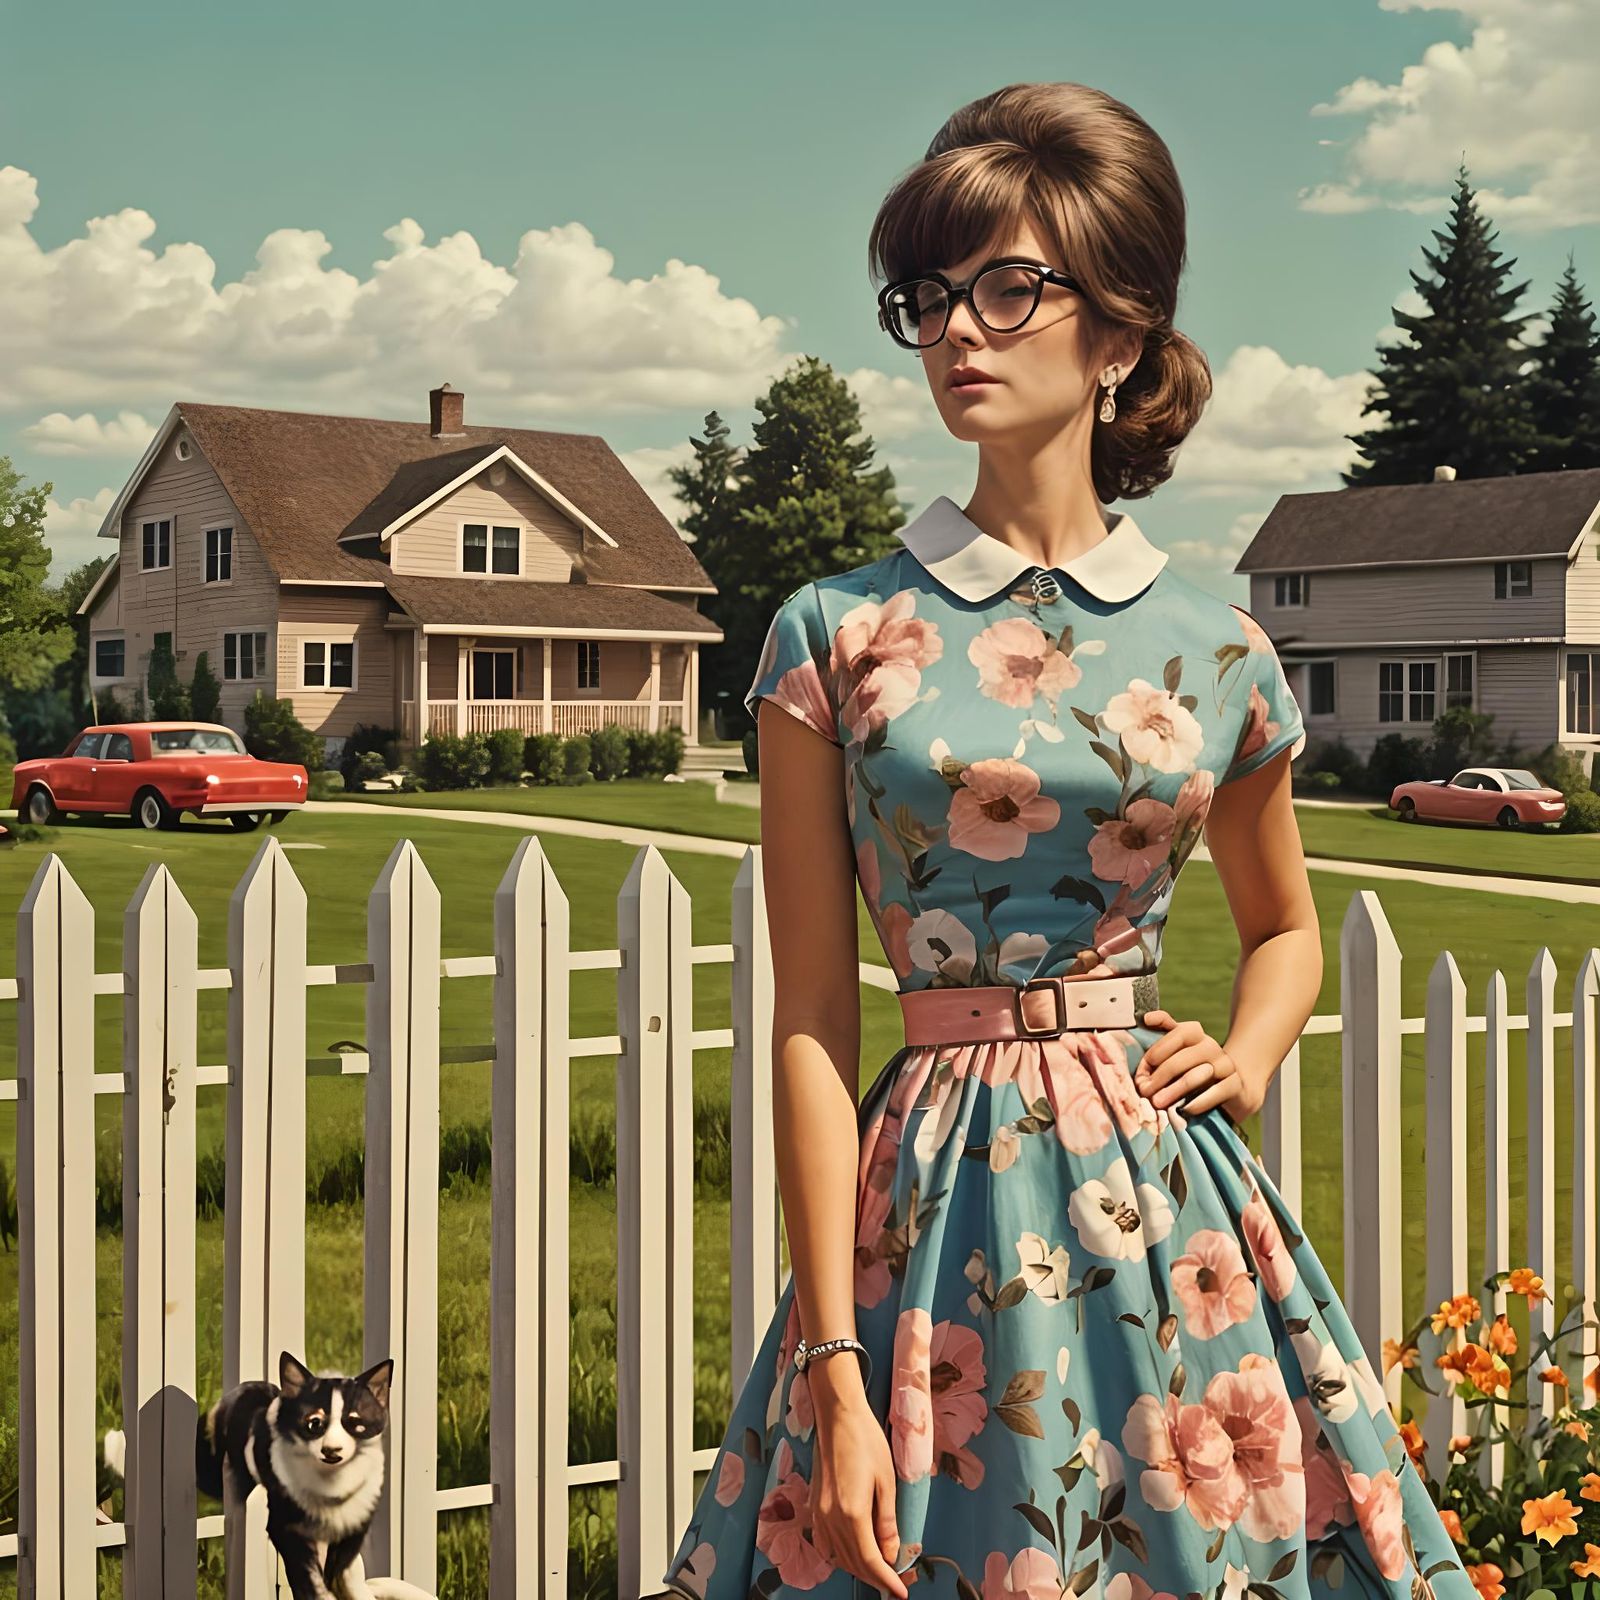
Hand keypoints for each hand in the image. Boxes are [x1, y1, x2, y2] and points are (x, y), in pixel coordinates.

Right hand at [809, 1384, 908, 1597]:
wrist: (838, 1415)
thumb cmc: (866, 1440)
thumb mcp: (886, 1481)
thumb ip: (887, 1521)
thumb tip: (891, 1553)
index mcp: (852, 1513)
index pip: (870, 1561)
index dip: (887, 1581)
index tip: (902, 1592)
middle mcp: (831, 1518)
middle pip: (853, 1563)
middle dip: (875, 1577)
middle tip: (896, 1582)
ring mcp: (819, 1513)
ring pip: (839, 1556)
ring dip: (859, 1568)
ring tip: (880, 1570)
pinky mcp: (814, 1505)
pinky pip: (826, 1543)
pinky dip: (841, 1555)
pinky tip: (854, 1551)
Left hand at [1134, 1009, 1261, 1122]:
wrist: (1234, 1089)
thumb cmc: (1194, 1068)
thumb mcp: (1178, 1049)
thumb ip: (1163, 1032)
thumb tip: (1147, 1018)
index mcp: (1196, 1034)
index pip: (1179, 1033)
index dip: (1160, 1049)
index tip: (1144, 1067)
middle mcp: (1211, 1047)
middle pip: (1184, 1057)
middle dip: (1161, 1075)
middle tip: (1145, 1091)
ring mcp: (1225, 1065)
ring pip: (1197, 1075)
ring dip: (1174, 1090)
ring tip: (1158, 1102)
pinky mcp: (1235, 1085)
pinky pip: (1216, 1092)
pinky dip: (1198, 1102)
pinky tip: (1184, 1110)